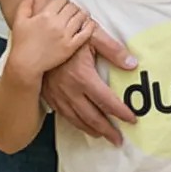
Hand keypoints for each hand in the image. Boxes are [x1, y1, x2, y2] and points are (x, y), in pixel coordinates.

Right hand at [5, 0, 91, 85]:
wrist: (25, 65)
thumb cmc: (21, 44)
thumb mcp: (19, 21)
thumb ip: (25, 4)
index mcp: (45, 15)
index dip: (62, 1)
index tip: (62, 5)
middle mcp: (57, 23)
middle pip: (73, 7)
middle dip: (72, 7)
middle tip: (71, 12)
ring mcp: (65, 35)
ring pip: (81, 17)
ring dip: (81, 15)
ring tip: (79, 17)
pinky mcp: (71, 47)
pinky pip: (86, 32)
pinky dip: (89, 26)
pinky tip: (87, 25)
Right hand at [40, 19, 137, 142]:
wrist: (38, 34)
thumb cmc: (67, 32)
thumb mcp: (93, 34)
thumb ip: (113, 50)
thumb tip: (132, 64)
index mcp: (82, 76)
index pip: (107, 101)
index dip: (121, 113)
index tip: (132, 120)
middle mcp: (69, 90)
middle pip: (92, 117)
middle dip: (107, 130)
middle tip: (119, 140)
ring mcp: (57, 94)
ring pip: (76, 119)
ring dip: (91, 130)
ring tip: (103, 136)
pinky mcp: (48, 94)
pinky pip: (63, 114)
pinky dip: (75, 123)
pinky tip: (81, 124)